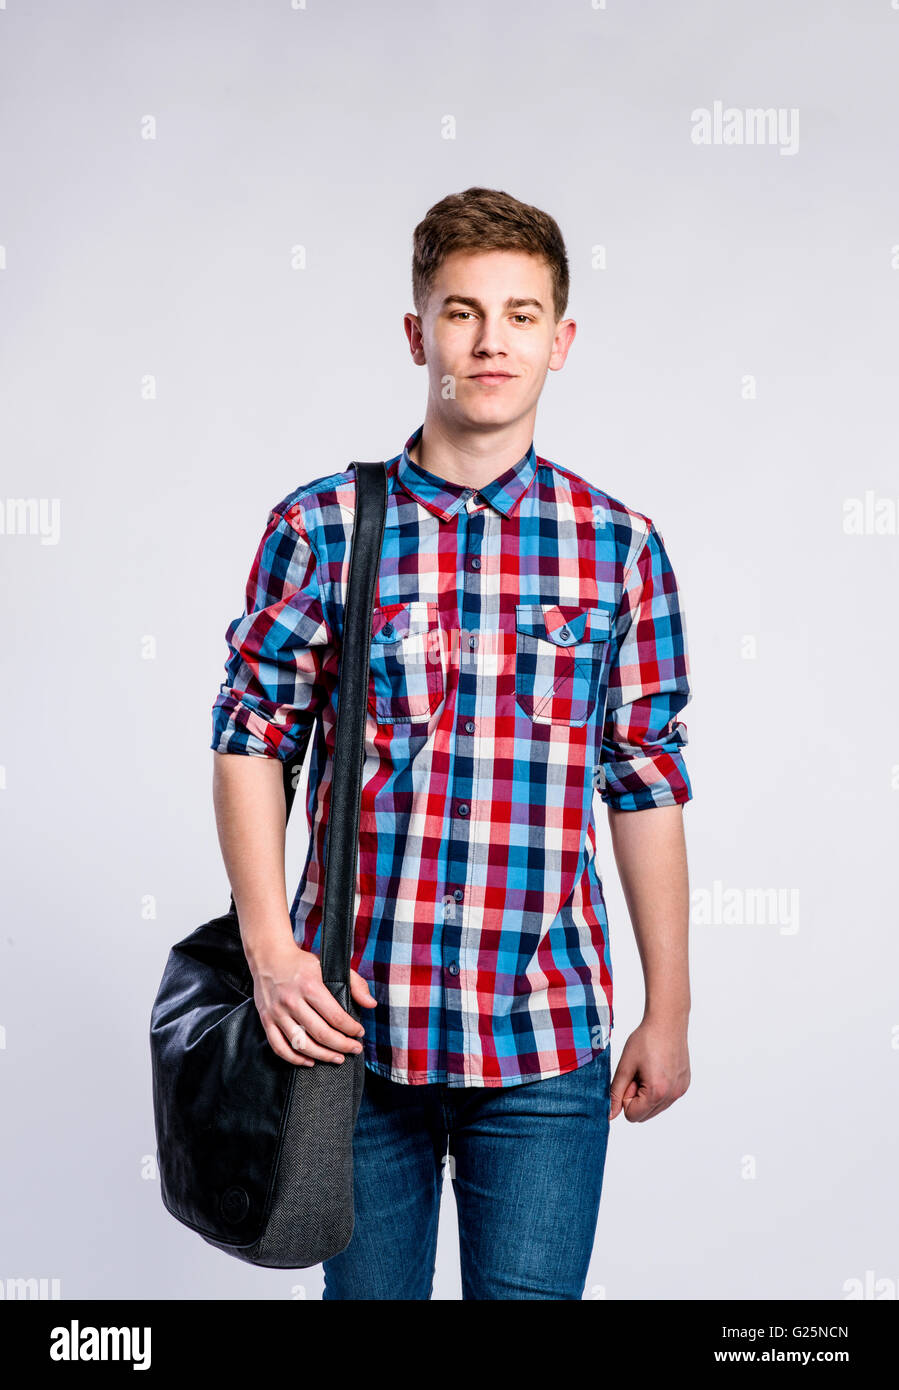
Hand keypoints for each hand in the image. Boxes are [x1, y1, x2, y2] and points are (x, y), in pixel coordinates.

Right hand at [250, 937, 376, 1067]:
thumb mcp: (329, 965)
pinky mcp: (266, 1020)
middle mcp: (292, 1001)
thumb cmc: (302, 963)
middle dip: (342, 1045)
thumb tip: (371, 1004)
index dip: (351, 1029)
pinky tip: (309, 1061)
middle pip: (321, 1033)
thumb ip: (354, 983)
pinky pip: (279, 1047)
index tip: (359, 1033)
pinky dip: (295, 1059)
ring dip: (322, 1056)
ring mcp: (277, 1012)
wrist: (269, 957)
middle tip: (354, 1049)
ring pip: (301, 1044)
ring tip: (337, 1058)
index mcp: (310, 986)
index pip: (335, 1016)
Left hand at [609, 1016, 689, 1121]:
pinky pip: (666, 1098)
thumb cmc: (646, 1039)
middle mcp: (672, 1095)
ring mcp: (680, 1090)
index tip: (630, 1077)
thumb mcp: (625, 1066)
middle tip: (637, 1073)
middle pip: (644, 1115)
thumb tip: (610, 1115)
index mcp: (656, 1092)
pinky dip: (658, 1089)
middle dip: (636, 1098)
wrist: (667, 1021)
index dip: (626, 1097)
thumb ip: (616, 1092)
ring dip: (647, 1094)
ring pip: (655, 1108)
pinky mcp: (684, 1084)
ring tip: (648, 1070)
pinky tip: (658, 1068)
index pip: (632, 1115)